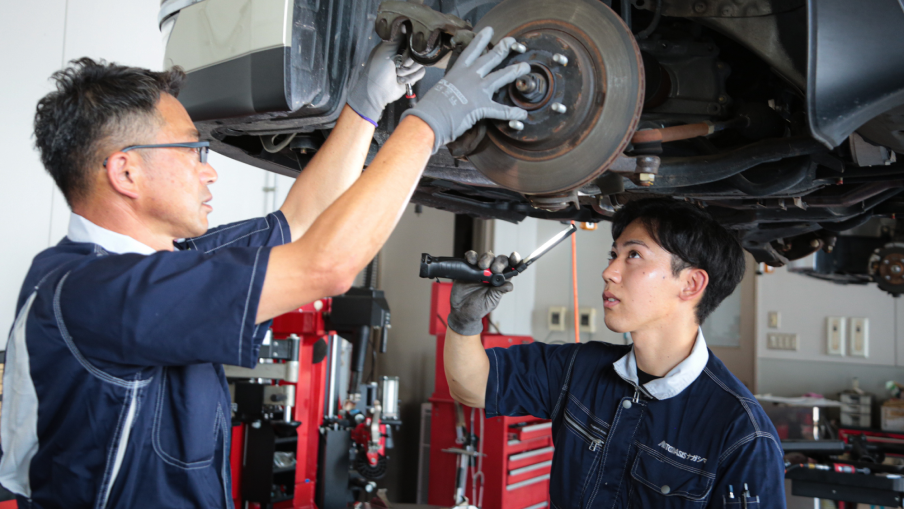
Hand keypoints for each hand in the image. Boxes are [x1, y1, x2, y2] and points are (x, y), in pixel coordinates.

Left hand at [347, 41, 425, 124]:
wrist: (377, 91)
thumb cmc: (377, 70)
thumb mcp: (385, 50)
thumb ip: (396, 37)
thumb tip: (404, 24)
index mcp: (395, 45)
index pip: (410, 38)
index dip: (411, 44)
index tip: (405, 50)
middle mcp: (403, 54)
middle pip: (418, 51)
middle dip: (409, 60)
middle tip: (399, 64)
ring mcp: (408, 65)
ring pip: (420, 63)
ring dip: (408, 70)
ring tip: (397, 74)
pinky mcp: (412, 76)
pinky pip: (421, 73)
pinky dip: (411, 77)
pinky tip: (400, 80)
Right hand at [401, 27, 529, 152]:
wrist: (430, 118)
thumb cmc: (431, 107)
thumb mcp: (442, 89)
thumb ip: (453, 87)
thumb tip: (456, 92)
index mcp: (458, 71)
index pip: (471, 51)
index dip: (481, 40)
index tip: (489, 30)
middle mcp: (469, 76)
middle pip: (490, 59)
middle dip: (503, 49)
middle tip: (511, 42)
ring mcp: (477, 90)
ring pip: (500, 77)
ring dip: (514, 71)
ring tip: (525, 67)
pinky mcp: (482, 106)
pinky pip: (500, 109)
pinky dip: (512, 112)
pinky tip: (522, 112)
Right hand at [447, 250, 522, 335]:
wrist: (461, 311)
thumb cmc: (478, 307)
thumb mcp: (491, 301)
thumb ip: (499, 292)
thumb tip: (509, 285)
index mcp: (500, 281)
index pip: (510, 268)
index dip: (514, 261)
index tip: (514, 257)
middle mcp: (492, 273)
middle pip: (500, 260)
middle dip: (499, 262)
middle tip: (495, 269)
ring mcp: (480, 269)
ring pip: (487, 256)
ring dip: (486, 258)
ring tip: (482, 267)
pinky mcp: (468, 268)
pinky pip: (471, 257)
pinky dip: (472, 256)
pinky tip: (472, 262)